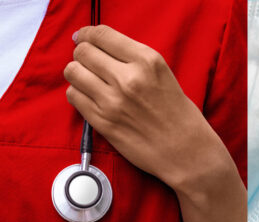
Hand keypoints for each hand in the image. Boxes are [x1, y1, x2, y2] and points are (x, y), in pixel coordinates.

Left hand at [64, 25, 238, 193]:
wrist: (185, 149)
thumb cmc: (176, 111)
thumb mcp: (162, 72)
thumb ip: (132, 57)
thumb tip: (98, 46)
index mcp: (146, 60)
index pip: (102, 35)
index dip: (86, 33)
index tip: (82, 37)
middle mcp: (128, 78)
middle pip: (83, 52)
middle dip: (81, 53)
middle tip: (86, 60)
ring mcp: (112, 101)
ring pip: (73, 72)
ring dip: (77, 73)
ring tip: (87, 79)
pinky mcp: (102, 122)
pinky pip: (74, 97)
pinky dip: (78, 93)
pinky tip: (89, 96)